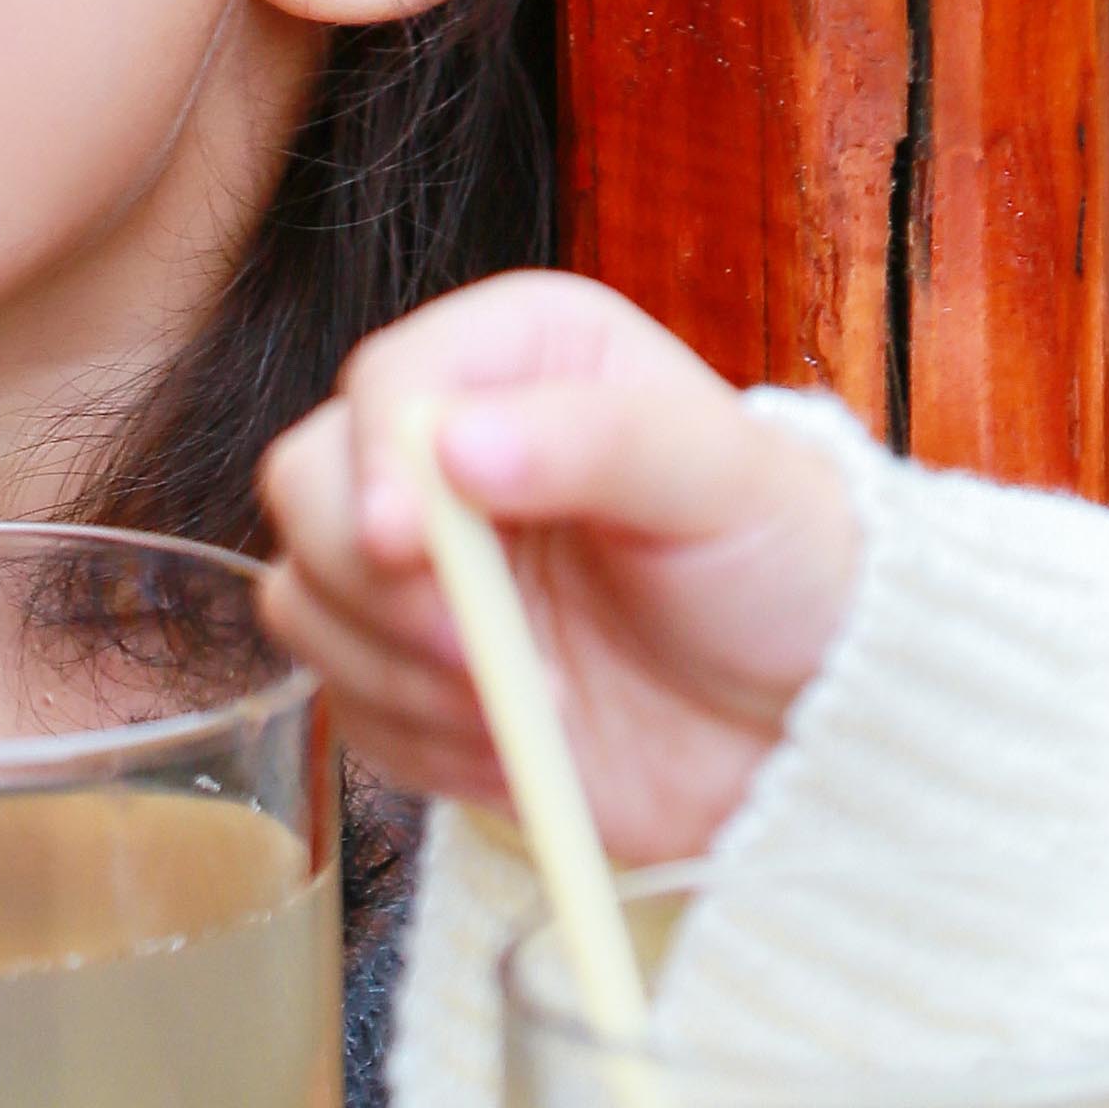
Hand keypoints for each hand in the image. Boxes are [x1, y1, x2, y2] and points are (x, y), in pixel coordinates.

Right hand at [255, 270, 862, 863]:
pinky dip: (417, 739)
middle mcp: (446, 450)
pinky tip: (514, 748)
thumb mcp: (725, 482)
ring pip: (304, 599)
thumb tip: (452, 446)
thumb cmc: (787, 572)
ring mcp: (416, 567)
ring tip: (531, 708)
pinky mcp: (404, 670)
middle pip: (307, 484)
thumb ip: (596, 442)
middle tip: (478, 652)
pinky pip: (341, 701)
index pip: (387, 383)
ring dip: (401, 674)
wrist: (804, 724)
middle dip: (376, 584)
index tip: (409, 546)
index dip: (376, 464)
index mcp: (521, 359)